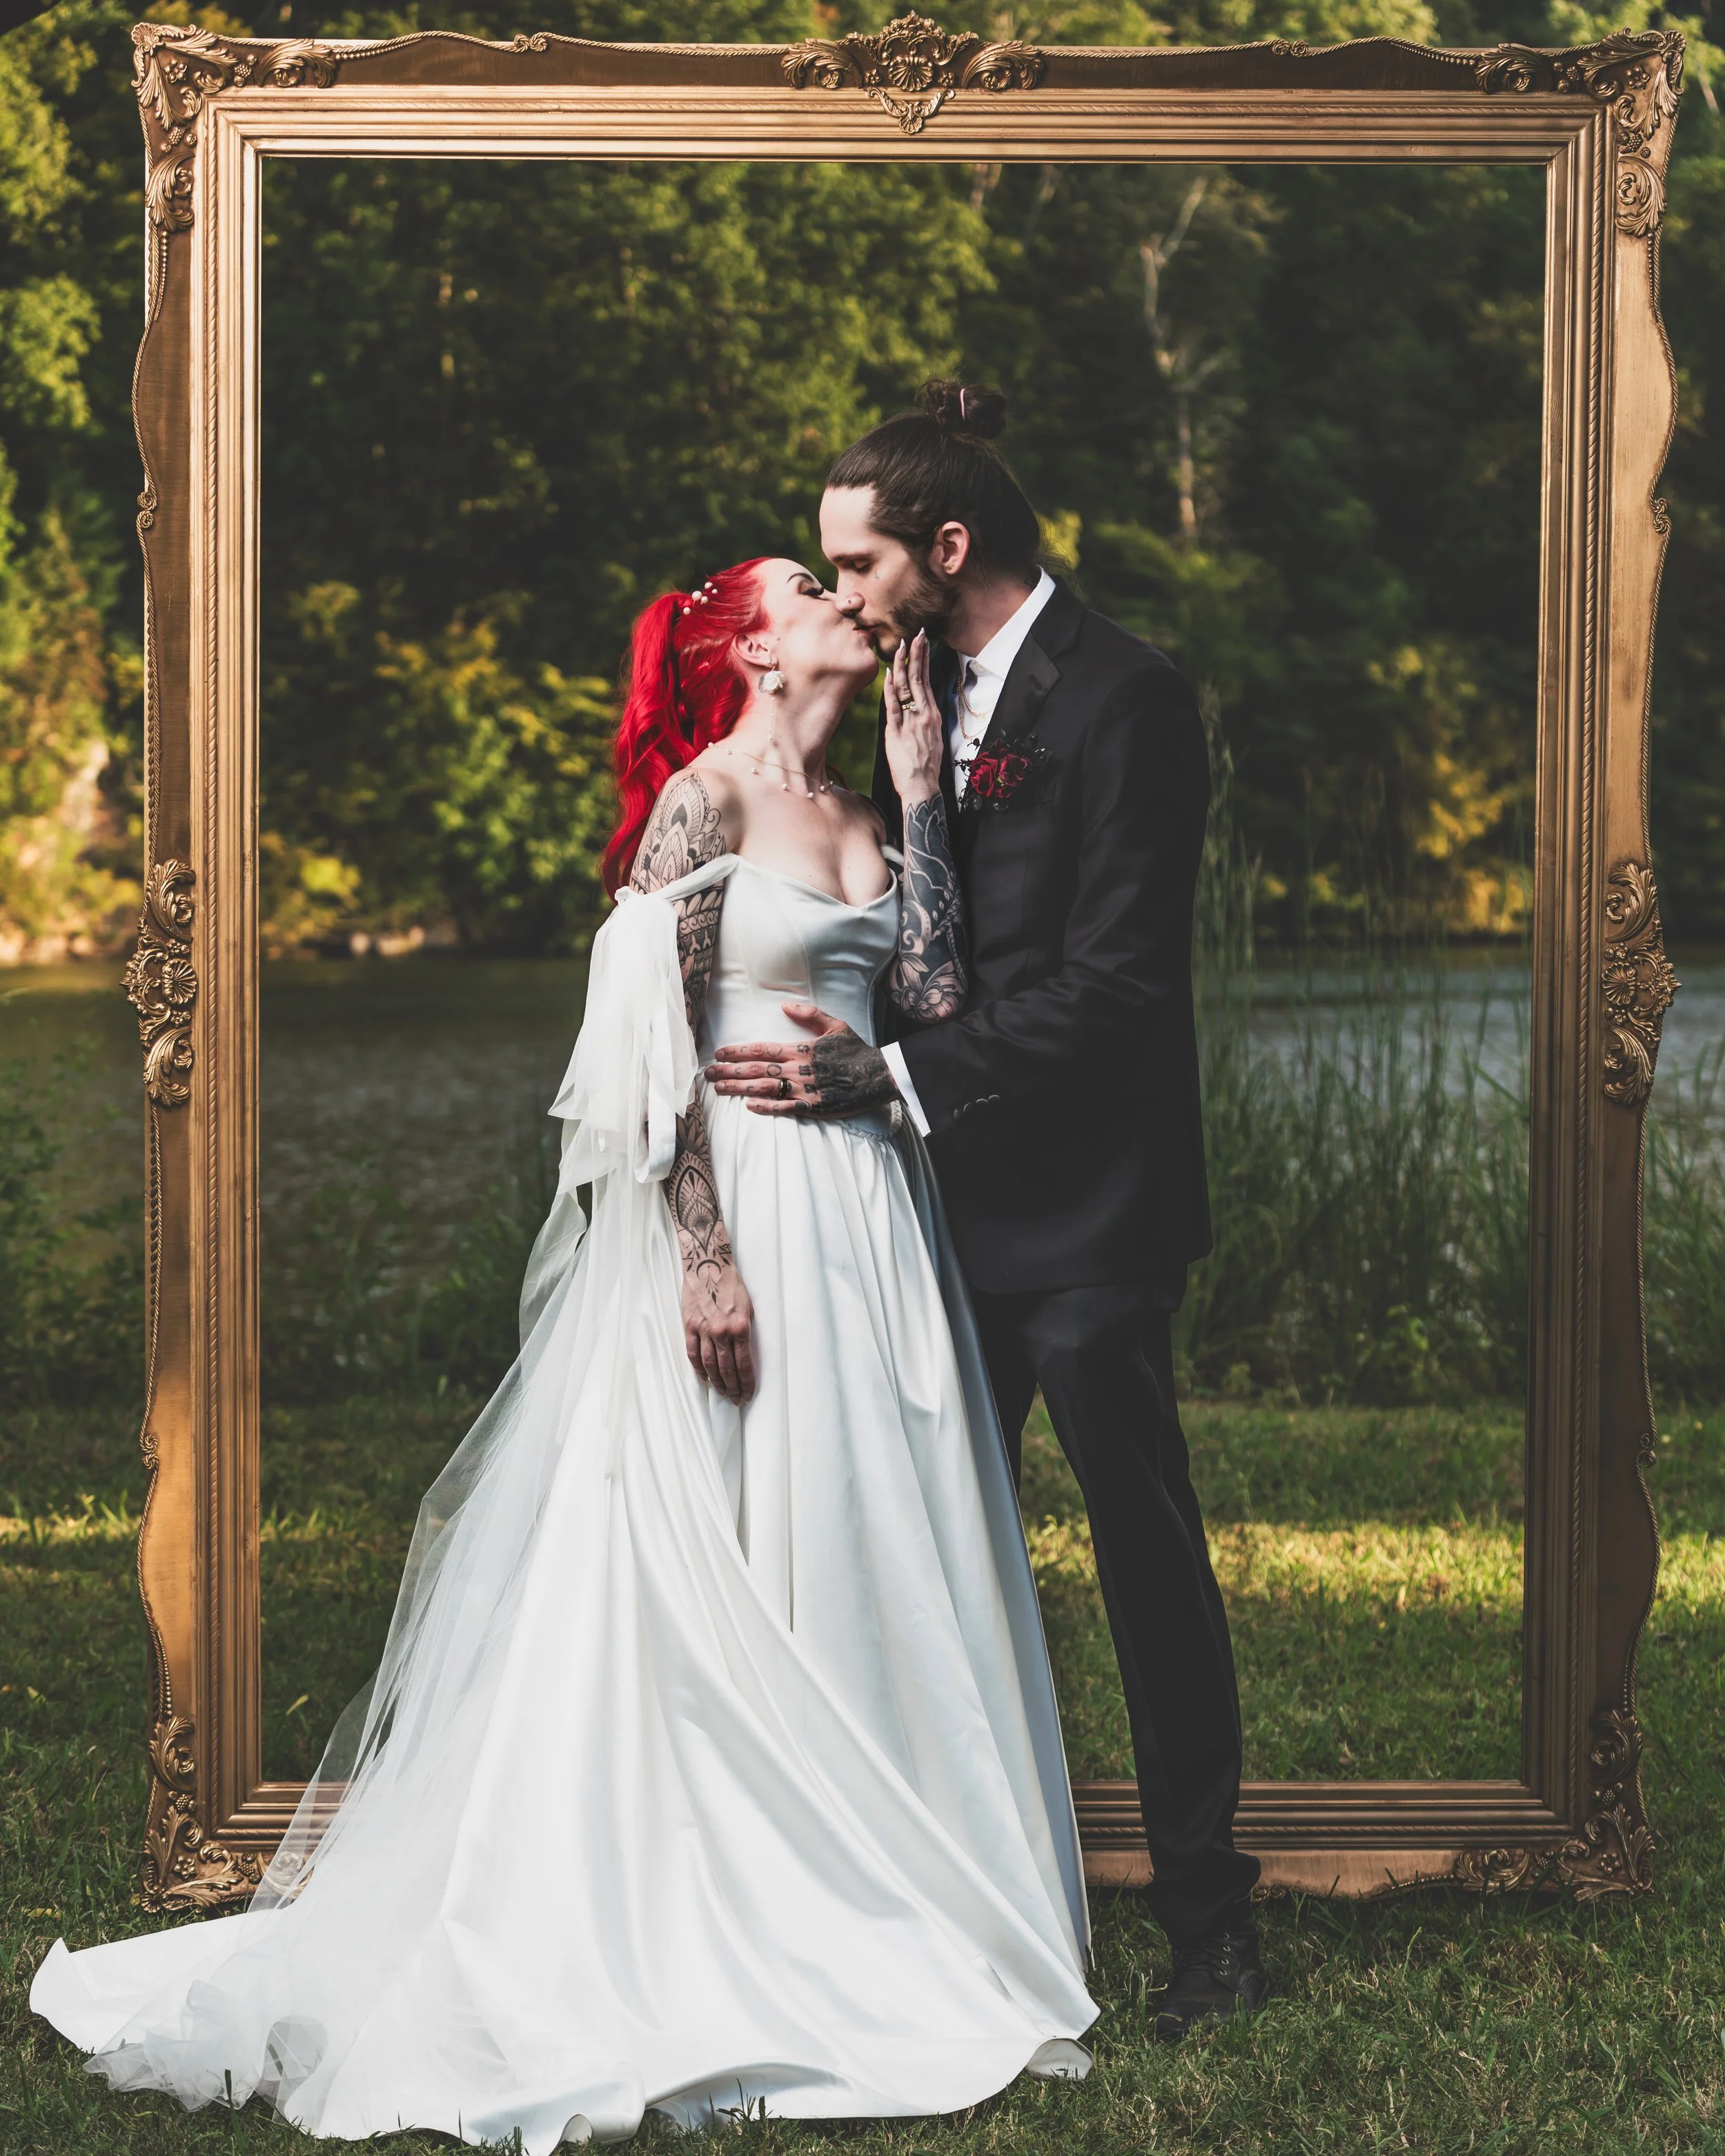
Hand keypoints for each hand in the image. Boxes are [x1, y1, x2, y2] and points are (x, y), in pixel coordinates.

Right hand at [681, 1256, 755, 1402]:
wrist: (708, 1265)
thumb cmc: (732, 1286)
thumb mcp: (749, 1308)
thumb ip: (746, 1332)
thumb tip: (745, 1356)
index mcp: (740, 1326)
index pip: (744, 1364)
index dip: (747, 1383)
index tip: (749, 1394)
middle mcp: (722, 1331)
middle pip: (727, 1369)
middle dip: (733, 1388)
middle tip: (737, 1399)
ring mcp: (703, 1330)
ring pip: (709, 1365)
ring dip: (717, 1383)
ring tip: (723, 1393)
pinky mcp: (689, 1326)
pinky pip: (693, 1354)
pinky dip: (699, 1369)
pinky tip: (705, 1378)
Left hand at [707, 1002, 897, 1118]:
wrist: (879, 1076)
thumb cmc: (856, 1050)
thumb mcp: (835, 1025)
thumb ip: (809, 1014)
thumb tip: (785, 1005)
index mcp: (801, 1049)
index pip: (762, 1049)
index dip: (738, 1051)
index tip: (719, 1053)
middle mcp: (798, 1069)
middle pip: (756, 1069)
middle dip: (729, 1071)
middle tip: (708, 1074)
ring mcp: (805, 1089)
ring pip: (765, 1088)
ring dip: (739, 1088)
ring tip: (718, 1089)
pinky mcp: (814, 1107)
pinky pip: (785, 1108)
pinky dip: (766, 1107)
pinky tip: (748, 1105)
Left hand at [882, 629, 942, 807]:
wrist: (922, 786)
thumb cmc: (927, 766)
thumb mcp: (933, 739)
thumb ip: (925, 721)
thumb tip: (919, 709)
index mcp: (933, 715)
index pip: (928, 682)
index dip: (925, 662)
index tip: (922, 644)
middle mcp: (924, 715)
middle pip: (920, 679)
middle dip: (917, 655)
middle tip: (915, 635)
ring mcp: (911, 721)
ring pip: (907, 687)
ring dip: (903, 665)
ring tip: (901, 646)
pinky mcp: (897, 731)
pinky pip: (893, 705)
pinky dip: (891, 688)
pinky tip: (889, 673)